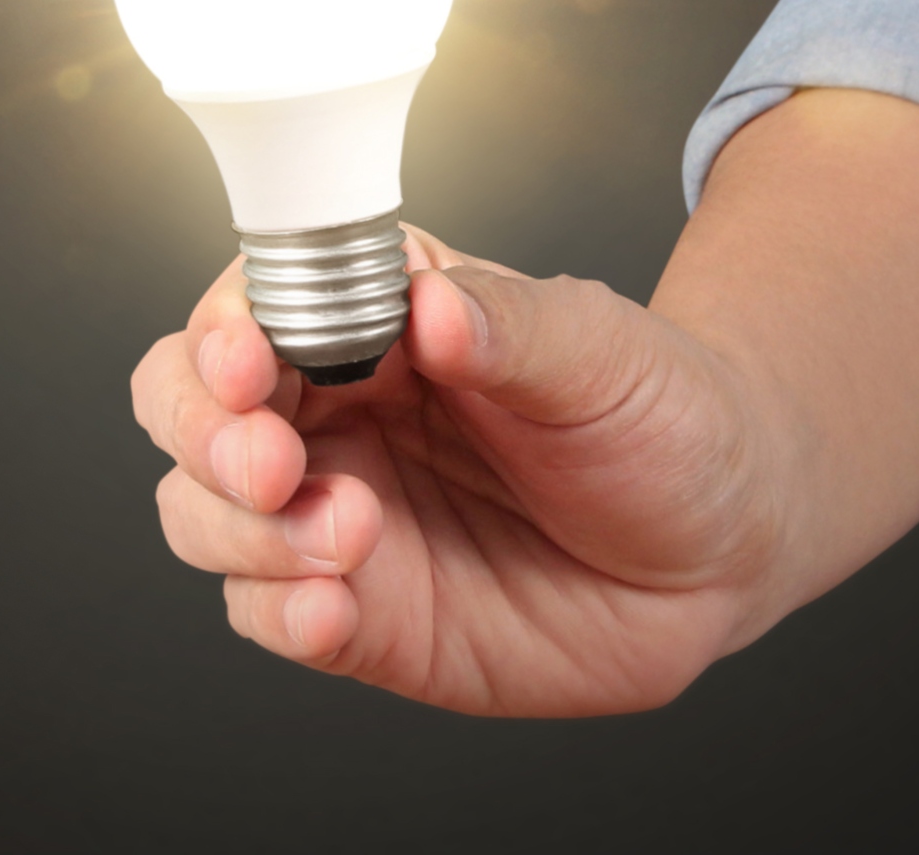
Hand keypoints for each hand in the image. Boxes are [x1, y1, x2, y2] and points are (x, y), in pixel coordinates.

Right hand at [130, 227, 792, 716]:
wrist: (728, 539)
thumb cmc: (666, 416)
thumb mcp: (607, 351)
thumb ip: (512, 325)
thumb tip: (429, 303)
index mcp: (383, 322)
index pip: (254, 304)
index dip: (225, 329)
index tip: (249, 360)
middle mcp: (340, 413)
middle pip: (190, 407)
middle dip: (203, 433)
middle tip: (273, 463)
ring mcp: (340, 514)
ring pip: (205, 514)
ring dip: (240, 529)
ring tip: (349, 537)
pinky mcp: (361, 614)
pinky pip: (269, 614)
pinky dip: (276, 613)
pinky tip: (331, 608)